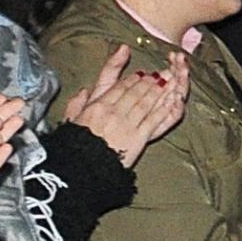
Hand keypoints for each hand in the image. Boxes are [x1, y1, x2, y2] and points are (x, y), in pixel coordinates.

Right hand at [57, 52, 188, 167]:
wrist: (83, 166)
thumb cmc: (75, 145)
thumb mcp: (70, 121)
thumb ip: (76, 103)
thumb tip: (83, 91)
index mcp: (97, 106)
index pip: (119, 87)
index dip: (133, 79)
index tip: (141, 74)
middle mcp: (113, 112)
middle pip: (134, 92)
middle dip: (149, 82)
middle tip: (160, 74)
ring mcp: (127, 124)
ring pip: (145, 103)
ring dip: (158, 91)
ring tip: (168, 83)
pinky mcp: (138, 138)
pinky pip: (153, 120)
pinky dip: (163, 109)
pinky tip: (171, 102)